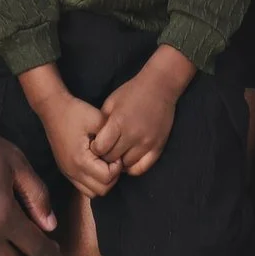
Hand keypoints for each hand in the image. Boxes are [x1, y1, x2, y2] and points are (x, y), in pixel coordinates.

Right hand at [39, 86, 120, 197]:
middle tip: (113, 160)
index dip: (117, 167)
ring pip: (92, 193)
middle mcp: (72, 171)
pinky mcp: (66, 171)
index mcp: (80, 160)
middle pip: (101, 190)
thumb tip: (121, 151)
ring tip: (105, 163)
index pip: (107, 177)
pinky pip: (83, 187)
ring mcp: (68, 173)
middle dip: (112, 177)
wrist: (53, 109)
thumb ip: (111, 136)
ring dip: (102, 182)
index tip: (116, 153)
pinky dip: (93, 181)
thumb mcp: (97, 119)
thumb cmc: (75, 112)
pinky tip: (96, 164)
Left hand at [91, 45, 192, 176]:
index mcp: (118, 122)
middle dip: (105, 156)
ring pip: (126, 165)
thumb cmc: (132, 92)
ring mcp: (147, 143)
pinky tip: (128, 159)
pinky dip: (132, 167)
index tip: (96, 144)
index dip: (95, 148)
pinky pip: (142, 168)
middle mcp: (133, 135)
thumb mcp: (111, 102)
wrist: (160, 87)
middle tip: (106, 151)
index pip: (100, 148)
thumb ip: (102, 123)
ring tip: (117, 154)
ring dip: (119, 162)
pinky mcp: (158, 147)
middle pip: (112, 159)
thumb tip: (94, 141)